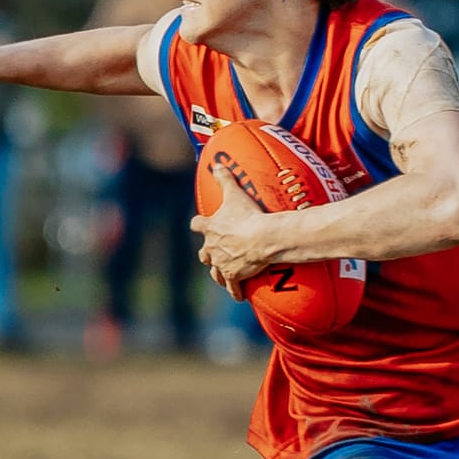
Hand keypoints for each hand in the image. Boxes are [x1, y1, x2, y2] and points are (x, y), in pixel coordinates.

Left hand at [188, 164, 283, 296]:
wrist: (262, 238)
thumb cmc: (248, 215)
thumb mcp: (235, 193)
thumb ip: (225, 178)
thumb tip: (216, 163)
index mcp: (210, 228)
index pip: (196, 225)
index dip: (199, 225)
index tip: (201, 225)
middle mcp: (211, 248)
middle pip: (203, 254)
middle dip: (208, 253)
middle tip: (214, 252)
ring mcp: (222, 264)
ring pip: (215, 272)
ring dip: (219, 272)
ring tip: (223, 274)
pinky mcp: (234, 276)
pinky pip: (233, 287)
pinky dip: (235, 291)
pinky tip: (238, 295)